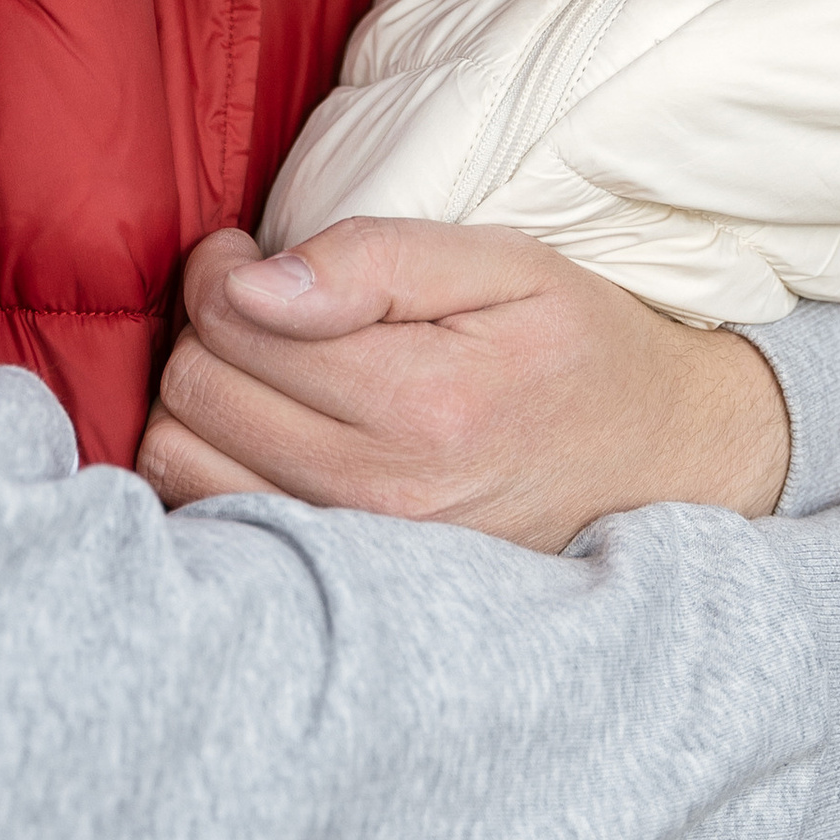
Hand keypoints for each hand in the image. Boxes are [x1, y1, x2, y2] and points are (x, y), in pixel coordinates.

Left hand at [137, 216, 793, 549]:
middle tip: (259, 303)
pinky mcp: (347, 584)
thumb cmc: (577, 347)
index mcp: (427, 403)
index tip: (254, 256)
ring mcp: (360, 555)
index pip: (234, 321)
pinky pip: (213, 520)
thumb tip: (248, 284)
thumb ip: (373, 260)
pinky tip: (259, 428)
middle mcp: (383, 495)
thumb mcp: (505, 264)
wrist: (661, 464)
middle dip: (208, 326)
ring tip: (260, 364)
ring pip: (179, 461)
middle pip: (195, 389)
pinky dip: (209, 464)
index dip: (223, 268)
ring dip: (198, 398)